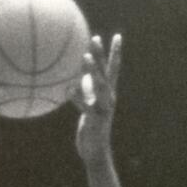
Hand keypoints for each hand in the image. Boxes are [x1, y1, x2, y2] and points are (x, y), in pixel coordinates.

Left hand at [71, 33, 120, 163]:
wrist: (96, 151)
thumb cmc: (92, 128)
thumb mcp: (91, 106)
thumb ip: (89, 92)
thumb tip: (81, 77)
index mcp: (109, 94)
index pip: (114, 69)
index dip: (116, 53)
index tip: (117, 36)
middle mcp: (109, 98)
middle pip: (106, 72)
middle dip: (101, 55)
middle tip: (95, 38)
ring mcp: (103, 108)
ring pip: (99, 85)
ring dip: (92, 70)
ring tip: (84, 57)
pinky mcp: (94, 119)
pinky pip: (85, 106)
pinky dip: (77, 97)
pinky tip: (68, 88)